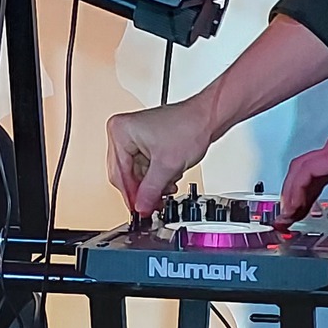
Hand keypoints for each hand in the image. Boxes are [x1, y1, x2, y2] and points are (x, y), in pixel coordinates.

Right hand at [109, 98, 218, 216]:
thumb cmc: (189, 126)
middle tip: (152, 204)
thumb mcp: (167, 166)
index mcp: (120, 131)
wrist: (207, 117)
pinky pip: (143, 167)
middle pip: (124, 174)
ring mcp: (132, 136)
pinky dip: (155, 177)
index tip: (139, 210)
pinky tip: (166, 181)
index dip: (131, 195)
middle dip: (142, 190)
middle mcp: (122, 131)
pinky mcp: (143, 141)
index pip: (119, 173)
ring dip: (150, 185)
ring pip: (135, 173)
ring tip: (164, 191)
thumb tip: (141, 208)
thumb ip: (151, 191)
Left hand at [277, 111, 327, 219]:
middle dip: (292, 195)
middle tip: (289, 215)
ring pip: (299, 171)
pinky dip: (296, 190)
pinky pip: (305, 174)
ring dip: (290, 195)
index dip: (306, 191)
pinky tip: (295, 205)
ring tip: (287, 215)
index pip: (315, 172)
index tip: (302, 207)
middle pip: (302, 171)